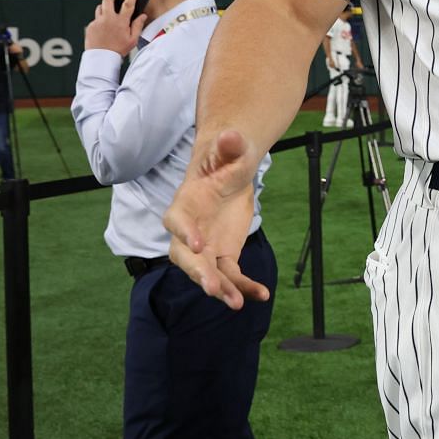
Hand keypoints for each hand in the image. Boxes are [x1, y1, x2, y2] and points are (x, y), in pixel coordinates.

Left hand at [85, 0, 144, 54]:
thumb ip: (138, 26)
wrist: (101, 58)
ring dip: (105, 9)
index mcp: (121, 22)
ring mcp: (98, 22)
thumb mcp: (132, 40)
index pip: (128, 4)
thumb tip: (143, 16)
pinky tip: (103, 30)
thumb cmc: (118, 50)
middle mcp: (109, 19)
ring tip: (109, 18)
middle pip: (108, 0)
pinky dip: (100, 21)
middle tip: (114, 1)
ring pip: (100, 8)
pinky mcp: (91, 26)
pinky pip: (96, 19)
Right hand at [163, 129, 268, 308]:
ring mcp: (205, 247)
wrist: (231, 173)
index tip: (197, 244)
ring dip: (222, 288)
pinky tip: (262, 295)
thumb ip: (229, 147)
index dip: (185, 233)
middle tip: (213, 288)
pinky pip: (232, 275)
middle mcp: (189, 231)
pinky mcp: (223, 255)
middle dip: (199, 273)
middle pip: (186, 257)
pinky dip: (245, 286)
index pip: (176, 221)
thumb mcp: (230, 151)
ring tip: (238, 303)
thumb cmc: (224, 161)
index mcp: (185, 204)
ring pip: (208, 273)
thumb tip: (232, 134)